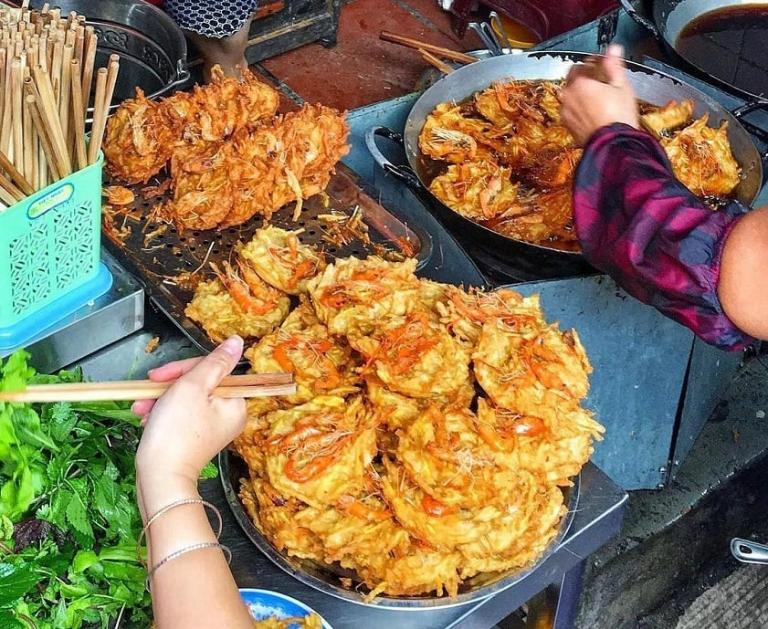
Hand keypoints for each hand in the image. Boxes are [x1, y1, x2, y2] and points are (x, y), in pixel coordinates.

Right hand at [133, 336, 246, 492]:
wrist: (159, 478)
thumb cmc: (176, 431)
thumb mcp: (194, 386)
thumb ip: (216, 362)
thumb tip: (237, 342)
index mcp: (236, 403)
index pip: (213, 370)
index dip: (183, 368)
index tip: (159, 375)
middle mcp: (228, 416)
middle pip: (198, 384)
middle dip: (168, 386)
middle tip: (147, 390)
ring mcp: (211, 428)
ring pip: (183, 399)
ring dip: (159, 400)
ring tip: (140, 408)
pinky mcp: (194, 438)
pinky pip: (178, 416)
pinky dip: (160, 414)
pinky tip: (144, 419)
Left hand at [560, 44, 638, 144]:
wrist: (613, 145)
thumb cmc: (619, 116)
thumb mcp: (621, 85)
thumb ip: (614, 65)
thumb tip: (613, 49)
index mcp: (579, 83)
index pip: (580, 66)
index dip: (593, 66)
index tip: (603, 69)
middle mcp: (568, 96)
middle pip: (573, 81)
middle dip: (585, 79)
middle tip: (602, 84)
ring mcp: (566, 112)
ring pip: (571, 97)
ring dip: (581, 95)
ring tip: (600, 100)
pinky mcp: (568, 126)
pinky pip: (572, 111)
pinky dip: (580, 109)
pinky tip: (595, 113)